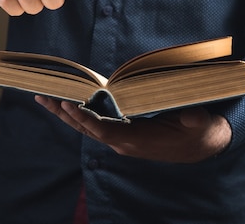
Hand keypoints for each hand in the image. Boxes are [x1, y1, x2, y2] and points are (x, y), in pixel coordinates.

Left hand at [35, 96, 231, 162]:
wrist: (201, 146)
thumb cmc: (198, 132)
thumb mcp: (200, 124)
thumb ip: (194, 119)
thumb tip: (191, 115)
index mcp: (138, 140)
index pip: (105, 130)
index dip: (86, 118)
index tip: (69, 104)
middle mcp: (123, 142)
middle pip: (87, 128)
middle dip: (64, 113)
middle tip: (42, 97)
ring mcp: (121, 140)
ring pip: (87, 127)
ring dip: (66, 114)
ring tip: (45, 99)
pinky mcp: (122, 134)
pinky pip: (95, 124)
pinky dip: (79, 114)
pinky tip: (67, 103)